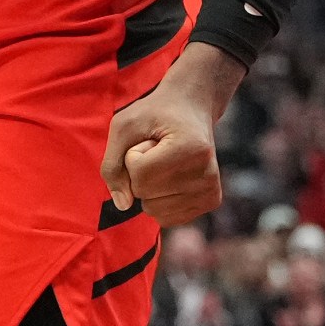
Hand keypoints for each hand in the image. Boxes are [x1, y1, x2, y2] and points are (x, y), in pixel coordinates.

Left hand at [102, 45, 240, 224]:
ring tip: (165, 160)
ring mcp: (212, 190)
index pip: (139, 175)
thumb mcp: (124, 126)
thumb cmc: (155, 113)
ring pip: (155, 210)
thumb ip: (112, 165)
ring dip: (149, 186)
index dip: (131, 157)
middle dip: (140, 172)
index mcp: (190, 149)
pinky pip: (168, 218)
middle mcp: (207, 173)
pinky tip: (172, 176)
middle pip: (145, 195)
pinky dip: (159, 199)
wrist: (191, 108)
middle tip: (159, 148)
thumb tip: (122, 205)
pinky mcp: (211, 201)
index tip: (148, 139)